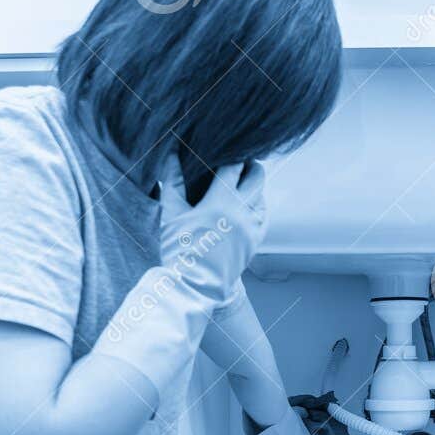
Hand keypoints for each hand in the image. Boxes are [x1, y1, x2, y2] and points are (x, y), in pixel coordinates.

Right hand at [158, 156, 265, 304]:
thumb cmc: (178, 249)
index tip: (229, 148)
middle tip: (240, 161)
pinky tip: (247, 205)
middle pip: (256, 176)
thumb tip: (170, 152)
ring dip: (254, 186)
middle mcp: (241, 213)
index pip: (235, 165)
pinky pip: (263, 217)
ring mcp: (251, 228)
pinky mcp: (255, 242)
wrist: (193, 286)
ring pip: (262, 196)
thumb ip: (173, 180)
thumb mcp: (172, 213)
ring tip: (241, 183)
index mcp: (220, 202)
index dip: (233, 153)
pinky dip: (258, 207)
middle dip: (250, 165)